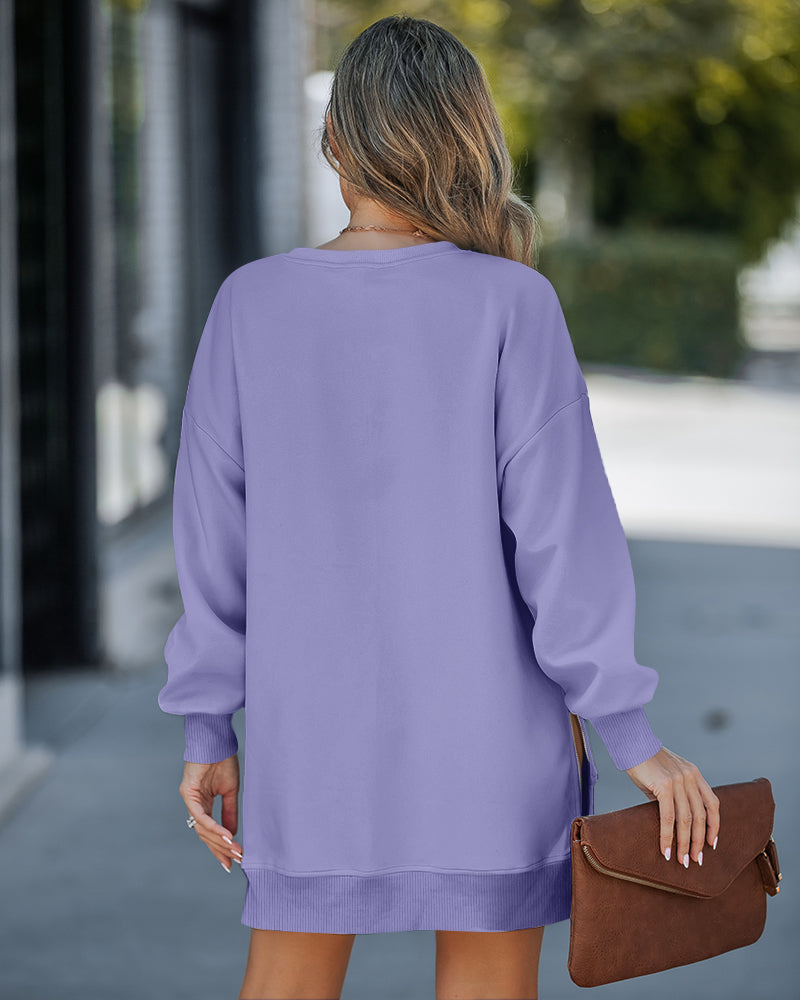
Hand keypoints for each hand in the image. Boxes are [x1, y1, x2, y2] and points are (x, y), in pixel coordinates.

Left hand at [179, 755, 242, 871]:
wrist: (217, 740)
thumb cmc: (223, 760)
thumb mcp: (230, 791)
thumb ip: (229, 812)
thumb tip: (232, 834)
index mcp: (202, 803)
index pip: (209, 831)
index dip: (219, 847)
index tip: (232, 862)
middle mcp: (193, 804)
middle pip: (205, 834)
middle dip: (221, 849)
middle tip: (236, 860)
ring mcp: (189, 799)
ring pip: (202, 829)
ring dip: (220, 842)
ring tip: (236, 851)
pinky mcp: (188, 793)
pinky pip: (201, 816)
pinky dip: (215, 828)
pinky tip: (227, 836)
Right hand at [625, 746, 719, 867]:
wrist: (631, 743)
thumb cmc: (645, 762)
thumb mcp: (666, 777)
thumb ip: (674, 796)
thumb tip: (672, 822)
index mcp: (694, 774)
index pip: (712, 803)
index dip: (714, 826)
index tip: (712, 844)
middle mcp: (690, 777)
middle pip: (700, 816)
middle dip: (699, 841)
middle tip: (696, 860)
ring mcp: (678, 781)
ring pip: (686, 819)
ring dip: (684, 843)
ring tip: (682, 860)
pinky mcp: (664, 785)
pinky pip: (668, 817)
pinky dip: (668, 836)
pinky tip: (665, 849)